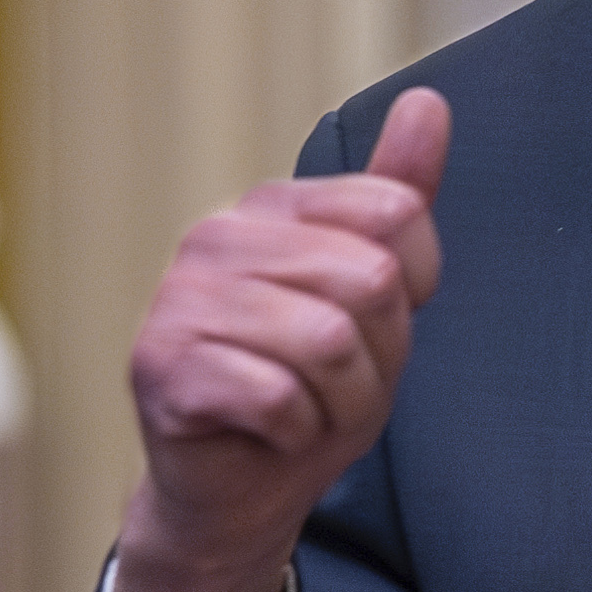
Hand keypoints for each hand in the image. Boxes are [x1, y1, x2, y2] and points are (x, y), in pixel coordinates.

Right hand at [113, 86, 450, 591]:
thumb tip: (429, 101)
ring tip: (303, 408)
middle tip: (332, 382)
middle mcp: (218, 235)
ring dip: (339, 402)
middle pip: (371, 281)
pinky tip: (266, 432)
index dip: (409, 294)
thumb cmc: (309, 389)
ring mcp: (180, 298)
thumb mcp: (376, 294)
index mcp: (272, 205)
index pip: (398, 216)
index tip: (369, 327)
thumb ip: (398, 199)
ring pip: (330, 343)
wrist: (239, 490)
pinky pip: (281, 397)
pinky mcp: (162, 365)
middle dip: (376, 357)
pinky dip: (295, 433)